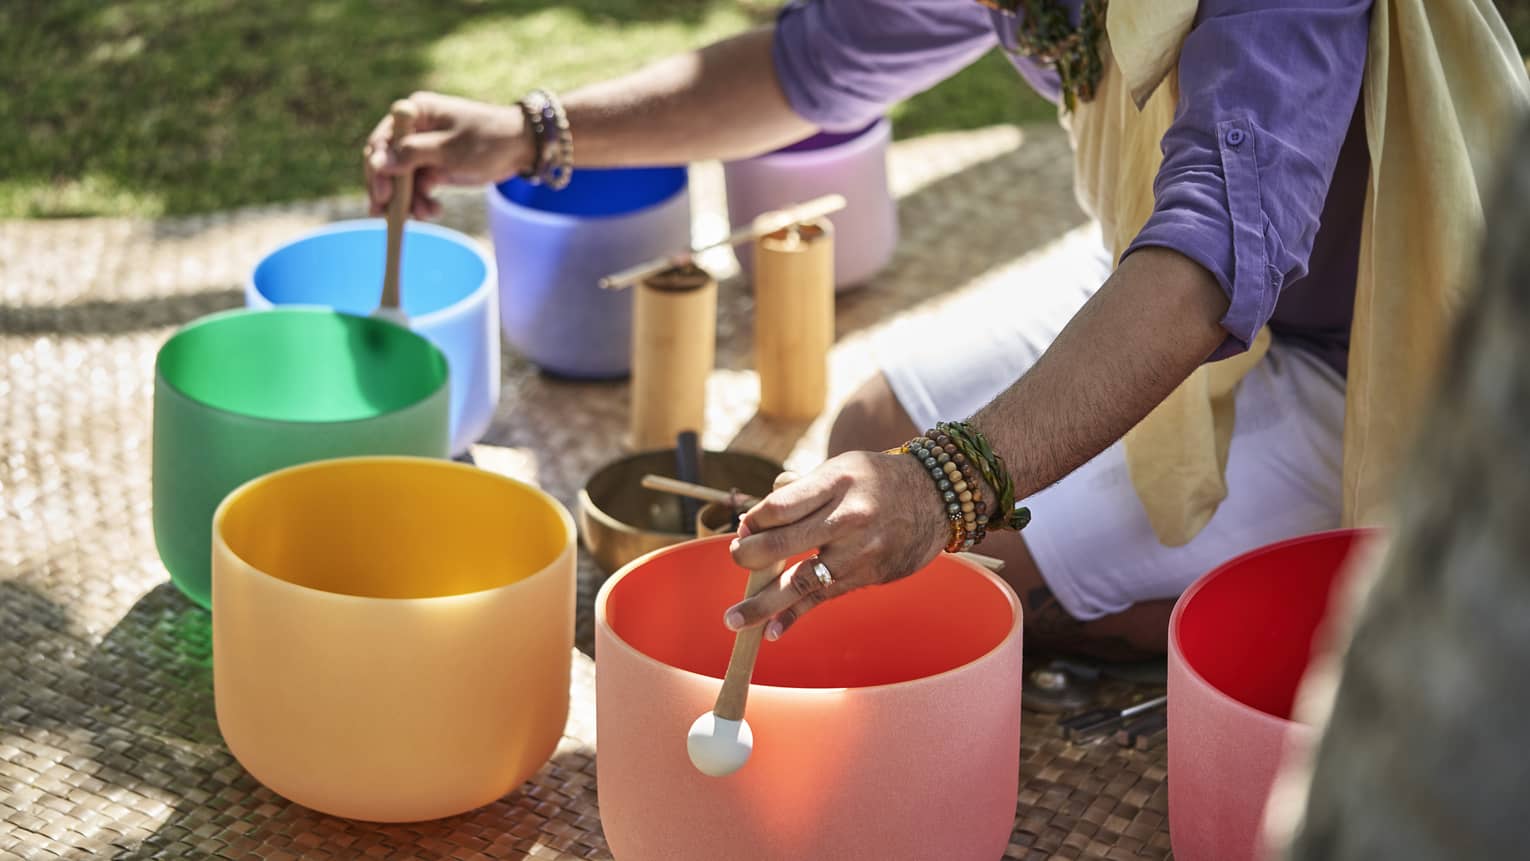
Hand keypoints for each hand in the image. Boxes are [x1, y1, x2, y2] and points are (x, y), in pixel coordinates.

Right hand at [363, 91, 530, 218]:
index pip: (382, 142)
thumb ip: (413, 154)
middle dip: (389, 190)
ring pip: (401, 180)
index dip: (377, 169)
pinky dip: (421, 201)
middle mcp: (414, 130)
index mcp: (415, 114)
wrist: (521, 148)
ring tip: (426, 215)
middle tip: (387, 215)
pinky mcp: (434, 168)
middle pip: (386, 163)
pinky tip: (433, 211)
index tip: (382, 194)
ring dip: (408, 201)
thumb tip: (378, 164)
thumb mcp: (449, 148)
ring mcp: (423, 151)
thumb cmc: (488, 139)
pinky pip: (417, 188)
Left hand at [723, 451, 949, 639]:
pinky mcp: (868, 575)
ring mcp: (859, 550)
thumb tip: (755, 519)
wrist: (939, 498)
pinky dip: (795, 616)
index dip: (752, 521)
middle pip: (781, 543)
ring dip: (762, 603)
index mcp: (836, 481)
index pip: (779, 506)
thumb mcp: (841, 466)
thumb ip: (800, 489)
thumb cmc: (878, 480)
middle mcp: (847, 516)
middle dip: (746, 556)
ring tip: (733, 619)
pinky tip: (772, 631)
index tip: (743, 528)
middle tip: (735, 558)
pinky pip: (824, 599)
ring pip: (800, 580)